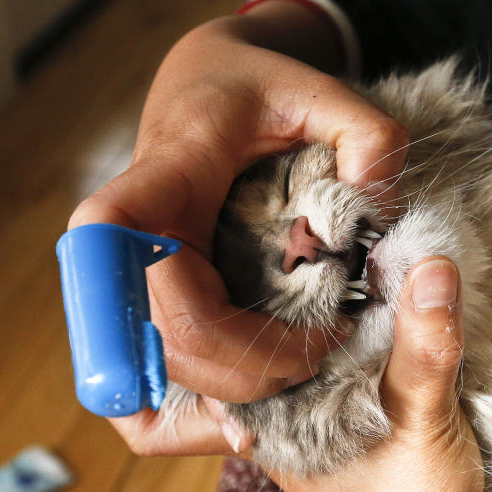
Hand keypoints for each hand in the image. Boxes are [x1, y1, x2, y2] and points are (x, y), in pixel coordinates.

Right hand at [73, 1, 407, 454]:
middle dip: (258, 367)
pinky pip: (164, 381)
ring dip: (243, 389)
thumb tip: (378, 215)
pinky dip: (212, 402)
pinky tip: (267, 385)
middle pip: (171, 342)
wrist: (206, 90)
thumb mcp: (319, 91)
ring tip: (309, 361)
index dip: (183, 314)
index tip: (291, 331)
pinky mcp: (150, 307)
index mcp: (153, 185)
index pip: (113, 248)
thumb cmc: (253, 89)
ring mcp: (133, 285)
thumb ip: (367, 137)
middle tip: (328, 347)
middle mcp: (127, 247)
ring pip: (166, 374)